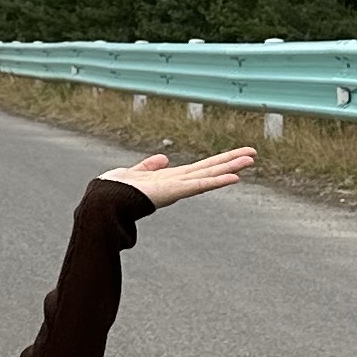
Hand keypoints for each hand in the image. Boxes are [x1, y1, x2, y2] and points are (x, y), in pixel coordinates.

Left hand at [100, 144, 258, 206]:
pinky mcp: (173, 191)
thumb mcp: (134, 172)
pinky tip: (235, 177)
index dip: (218, 161)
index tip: (236, 156)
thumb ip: (148, 166)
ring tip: (251, 159)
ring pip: (209, 175)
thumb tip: (163, 158)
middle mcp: (178, 183)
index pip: (200, 167)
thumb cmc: (114, 190)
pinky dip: (217, 182)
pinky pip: (199, 185)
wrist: (103, 202)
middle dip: (231, 161)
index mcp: (170, 178)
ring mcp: (177, 188)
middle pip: (210, 169)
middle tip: (253, 154)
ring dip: (231, 167)